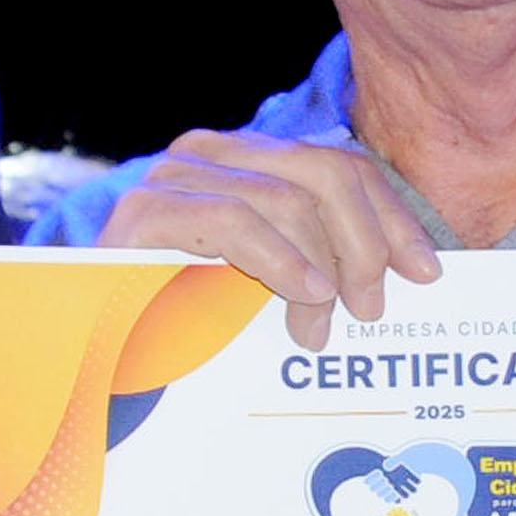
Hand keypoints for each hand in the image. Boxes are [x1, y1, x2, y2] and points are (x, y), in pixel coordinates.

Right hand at [95, 129, 439, 349]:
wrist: (89, 360)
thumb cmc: (184, 330)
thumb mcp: (270, 289)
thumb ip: (321, 264)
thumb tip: (410, 269)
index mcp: (243, 163)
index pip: (339, 165)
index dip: (391, 216)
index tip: (426, 272)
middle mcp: (209, 156)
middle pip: (324, 172)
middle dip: (365, 242)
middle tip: (373, 307)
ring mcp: (173, 179)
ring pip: (288, 198)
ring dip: (322, 267)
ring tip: (323, 327)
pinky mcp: (143, 214)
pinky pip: (233, 220)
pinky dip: (279, 259)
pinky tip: (304, 294)